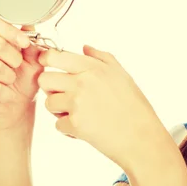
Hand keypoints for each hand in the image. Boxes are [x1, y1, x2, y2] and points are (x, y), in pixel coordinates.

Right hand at [0, 15, 44, 130]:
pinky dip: (6, 93)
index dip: (10, 31)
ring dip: (10, 77)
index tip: (25, 44)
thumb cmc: (24, 78)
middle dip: (14, 57)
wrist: (18, 106)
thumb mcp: (34, 58)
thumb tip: (30, 24)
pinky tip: (5, 93)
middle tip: (18, 66)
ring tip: (10, 80)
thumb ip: (32, 42)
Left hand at [37, 45, 172, 170]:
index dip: (46, 61)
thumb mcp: (122, 74)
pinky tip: (86, 128)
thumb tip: (84, 48)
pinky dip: (69, 129)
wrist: (142, 137)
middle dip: (52, 89)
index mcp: (93, 67)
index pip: (54, 56)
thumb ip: (101, 57)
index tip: (49, 68)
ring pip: (49, 103)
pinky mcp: (75, 124)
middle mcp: (83, 81)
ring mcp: (78, 103)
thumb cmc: (134, 107)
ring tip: (80, 114)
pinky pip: (58, 124)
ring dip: (60, 110)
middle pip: (44, 79)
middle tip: (66, 96)